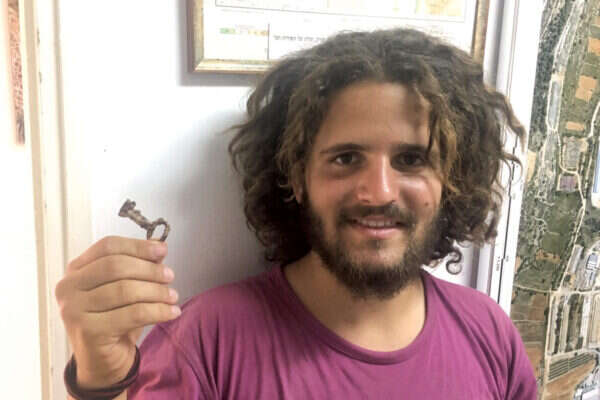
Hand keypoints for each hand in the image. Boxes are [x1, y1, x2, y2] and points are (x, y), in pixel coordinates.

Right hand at [55, 236, 180, 388]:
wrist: (102, 364)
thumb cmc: (115, 320)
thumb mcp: (126, 289)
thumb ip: (138, 266)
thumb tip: (160, 248)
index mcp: (75, 270)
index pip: (107, 247)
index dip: (137, 246)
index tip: (162, 250)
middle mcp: (68, 287)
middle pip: (116, 266)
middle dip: (149, 270)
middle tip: (170, 276)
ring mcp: (73, 310)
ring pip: (126, 290)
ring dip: (157, 292)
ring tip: (173, 297)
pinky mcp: (88, 331)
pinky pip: (133, 314)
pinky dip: (158, 311)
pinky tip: (173, 312)